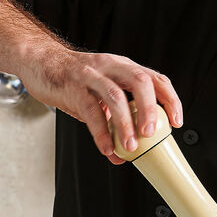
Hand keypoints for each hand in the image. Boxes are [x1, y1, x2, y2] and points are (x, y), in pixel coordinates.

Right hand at [18, 47, 182, 164]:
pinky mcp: (72, 87)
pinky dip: (101, 132)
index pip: (155, 79)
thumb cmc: (72, 80)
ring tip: (130, 146)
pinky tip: (106, 148)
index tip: (177, 122)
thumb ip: (112, 122)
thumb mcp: (99, 95)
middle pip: (140, 82)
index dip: (170, 100)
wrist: (39, 61)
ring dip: (126, 123)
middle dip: (150, 109)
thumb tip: (124, 155)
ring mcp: (91, 75)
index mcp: (123, 67)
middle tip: (152, 134)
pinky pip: (90, 111)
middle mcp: (111, 67)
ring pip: (116, 96)